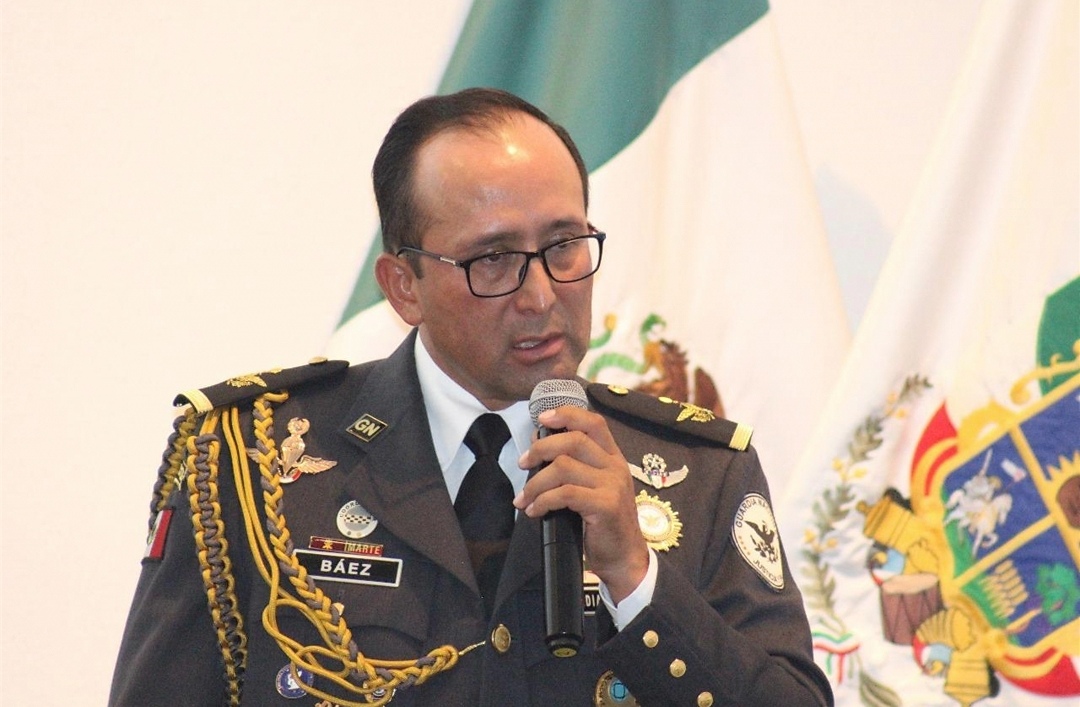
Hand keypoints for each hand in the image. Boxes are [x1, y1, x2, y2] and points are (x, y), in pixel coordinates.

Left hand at [515, 406, 648, 603]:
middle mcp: (615, 466)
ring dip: (535, 482)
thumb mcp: (591, 488)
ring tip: (524, 498)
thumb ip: (572, 466)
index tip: (542, 419)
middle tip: (523, 464)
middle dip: (540, 449)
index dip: (567, 414)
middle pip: (573, 440)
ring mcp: (612, 485)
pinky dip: (543, 500)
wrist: (624, 558)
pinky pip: (565, 494)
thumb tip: (537, 445)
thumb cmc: (602, 523)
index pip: (593, 422)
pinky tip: (534, 511)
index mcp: (612, 457)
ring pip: (564, 467)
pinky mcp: (606, 506)